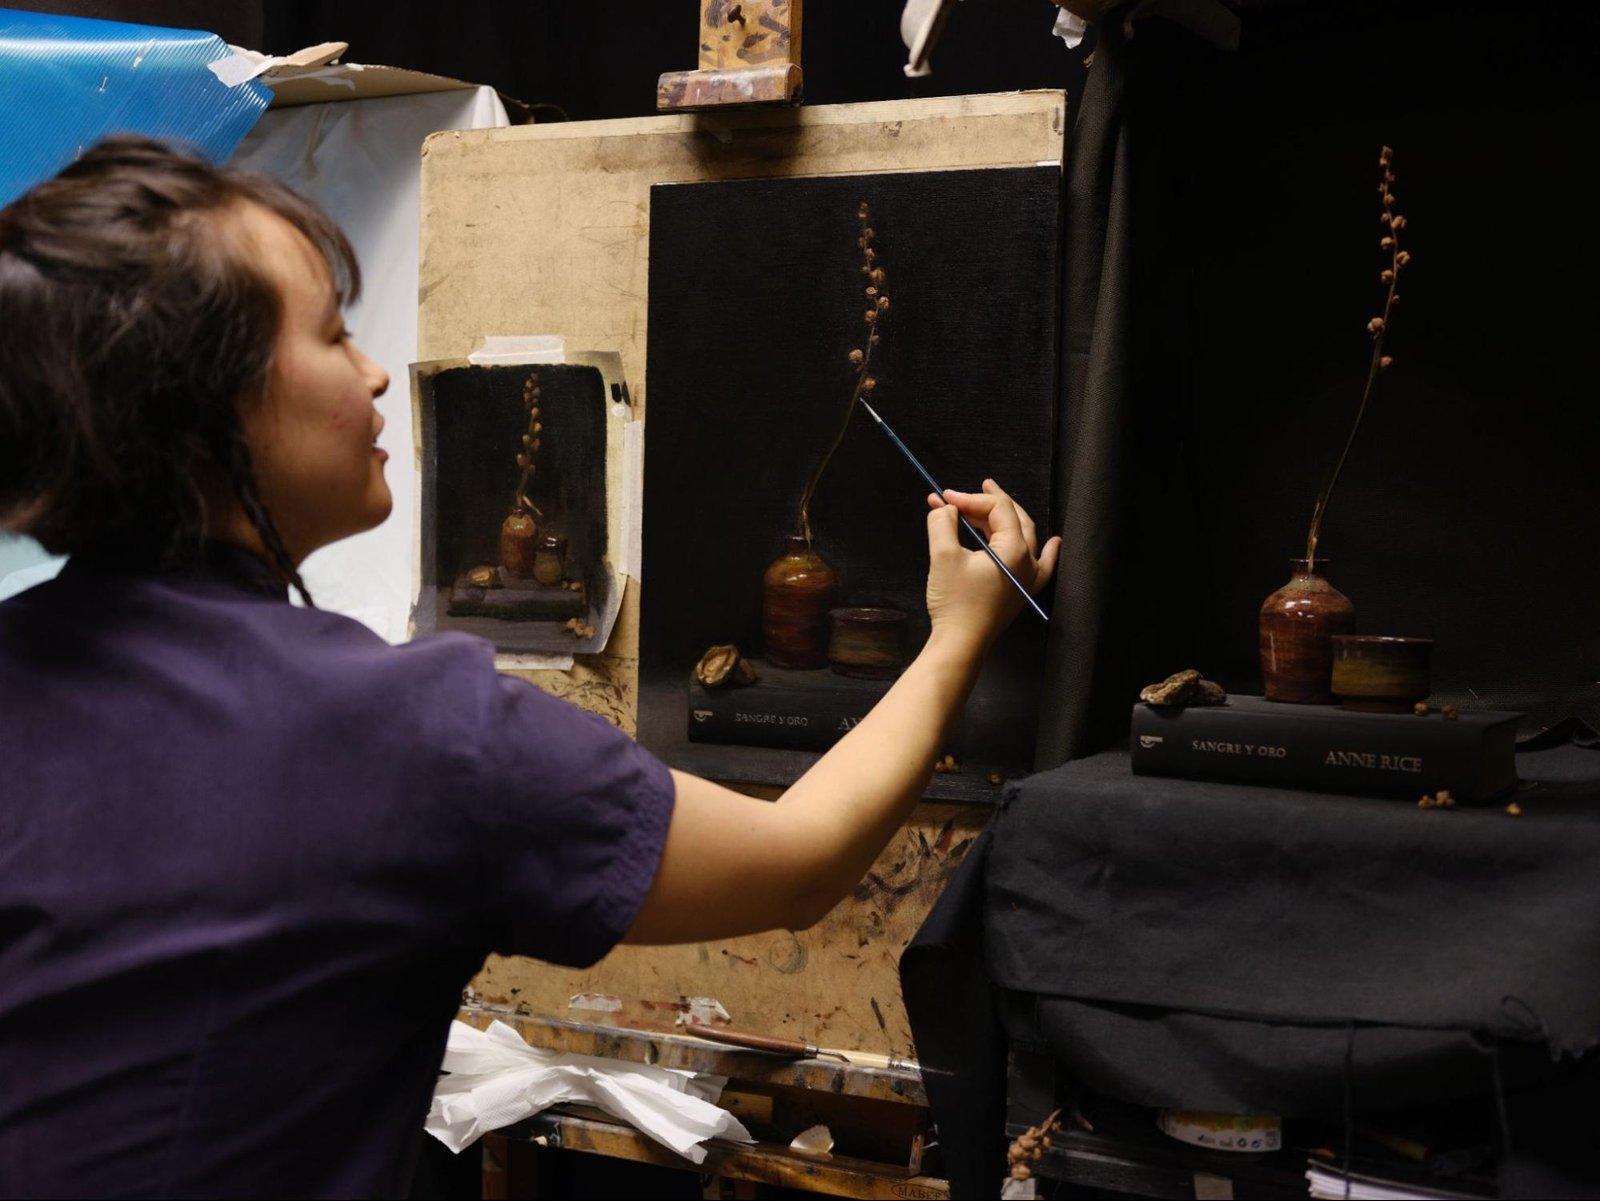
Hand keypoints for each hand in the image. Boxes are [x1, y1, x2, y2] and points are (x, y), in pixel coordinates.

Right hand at [924, 479, 1059, 650]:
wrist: (960, 644)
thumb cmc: (955, 603)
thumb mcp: (943, 556)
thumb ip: (943, 523)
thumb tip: (944, 508)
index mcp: (1014, 549)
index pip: (997, 509)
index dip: (970, 498)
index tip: (944, 498)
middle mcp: (1028, 561)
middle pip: (1014, 518)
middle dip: (988, 502)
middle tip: (966, 493)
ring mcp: (1028, 578)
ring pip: (1025, 536)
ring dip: (1005, 519)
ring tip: (988, 506)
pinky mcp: (1021, 592)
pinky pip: (1042, 565)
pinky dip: (1046, 551)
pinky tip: (1054, 543)